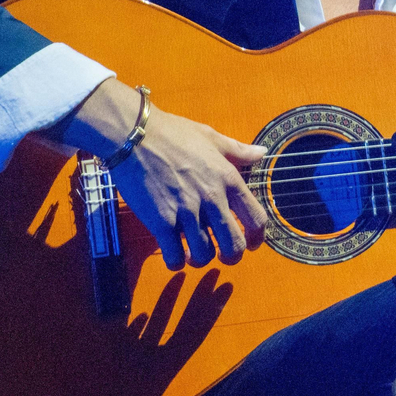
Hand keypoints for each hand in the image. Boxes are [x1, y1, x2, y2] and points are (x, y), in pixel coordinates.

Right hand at [66, 79, 267, 269]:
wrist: (133, 135)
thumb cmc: (173, 133)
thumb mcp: (211, 137)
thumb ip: (239, 151)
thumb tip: (262, 153)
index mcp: (228, 179)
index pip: (256, 219)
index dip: (257, 238)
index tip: (252, 244)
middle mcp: (212, 199)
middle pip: (234, 246)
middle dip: (231, 257)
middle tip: (222, 255)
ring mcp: (187, 212)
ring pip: (204, 255)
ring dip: (201, 259)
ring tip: (193, 253)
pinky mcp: (161, 222)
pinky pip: (174, 257)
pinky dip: (175, 262)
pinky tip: (174, 255)